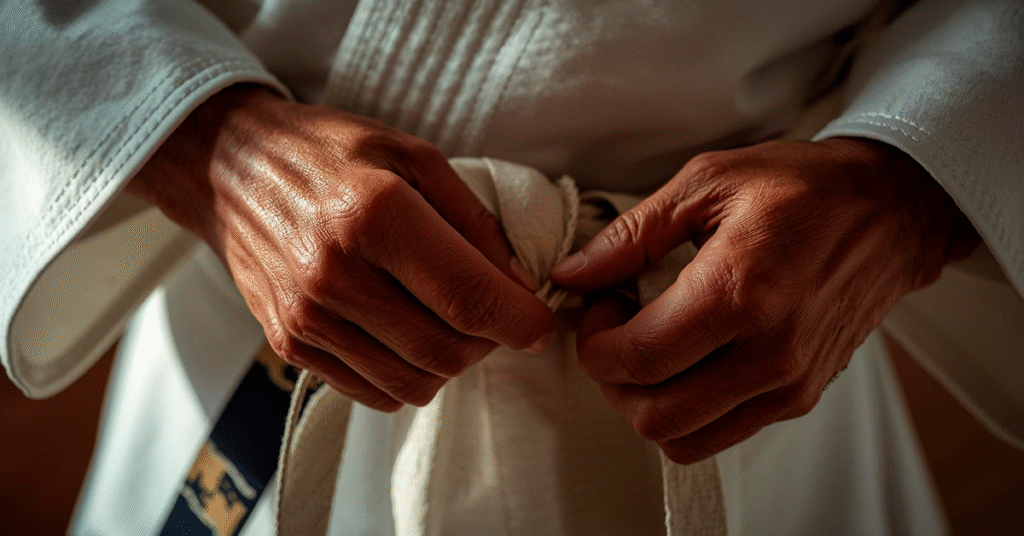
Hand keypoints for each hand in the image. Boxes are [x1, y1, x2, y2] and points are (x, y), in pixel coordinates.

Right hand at [129, 85, 553, 410]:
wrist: (231, 168)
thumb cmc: (329, 153)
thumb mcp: (413, 155)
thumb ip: (474, 221)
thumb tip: (517, 284)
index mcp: (373, 215)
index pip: (468, 297)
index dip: (521, 320)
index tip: (540, 322)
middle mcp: (334, 274)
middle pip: (446, 350)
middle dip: (490, 342)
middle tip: (495, 314)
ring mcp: (306, 317)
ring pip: (415, 383)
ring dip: (451, 362)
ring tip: (450, 320)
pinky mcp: (289, 344)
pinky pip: (374, 392)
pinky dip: (409, 375)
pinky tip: (408, 333)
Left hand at [551, 138, 977, 462]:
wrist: (892, 210)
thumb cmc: (802, 187)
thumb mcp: (708, 182)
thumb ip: (631, 235)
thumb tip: (572, 275)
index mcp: (741, 291)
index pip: (639, 359)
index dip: (595, 343)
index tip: (598, 306)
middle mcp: (770, 352)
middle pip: (654, 416)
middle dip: (612, 379)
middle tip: (617, 327)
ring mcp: (790, 383)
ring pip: (684, 440)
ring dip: (646, 401)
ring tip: (650, 344)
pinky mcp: (801, 396)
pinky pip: (720, 434)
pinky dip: (686, 409)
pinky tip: (687, 357)